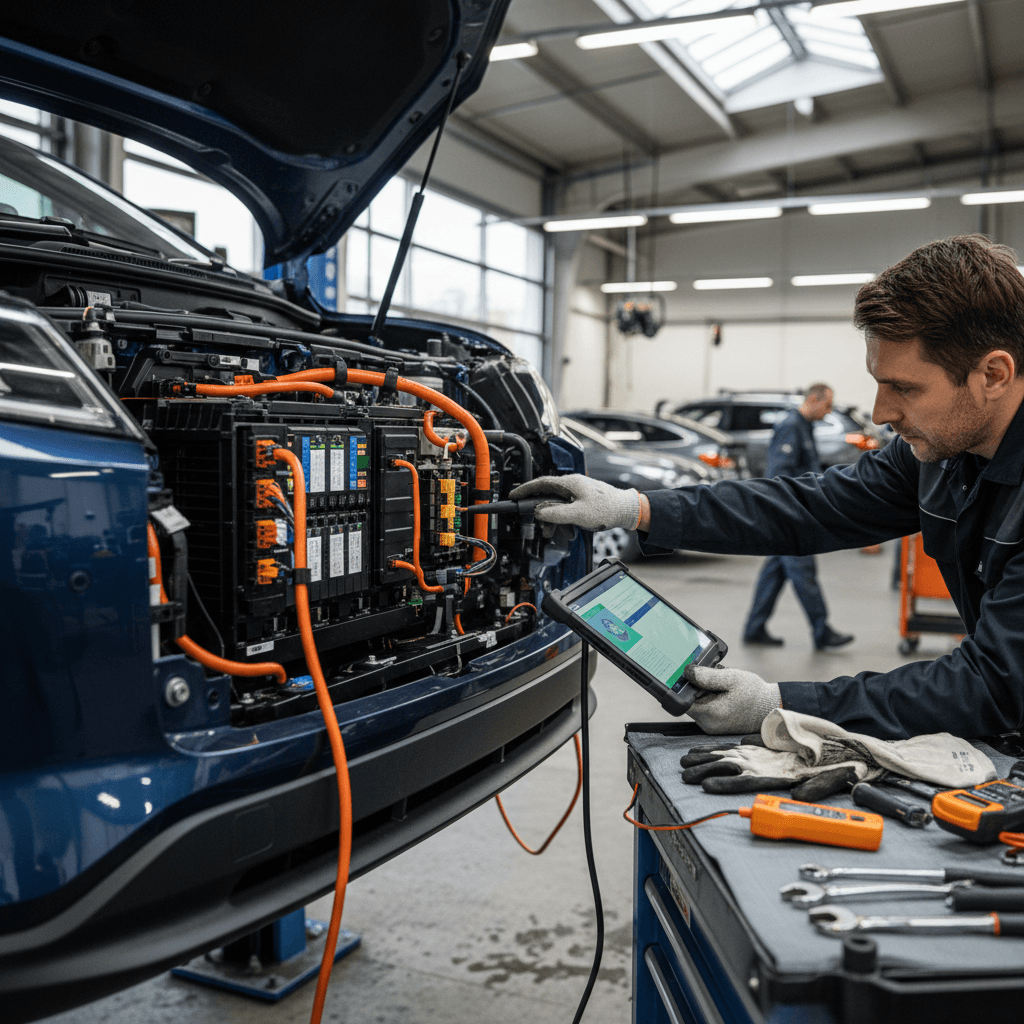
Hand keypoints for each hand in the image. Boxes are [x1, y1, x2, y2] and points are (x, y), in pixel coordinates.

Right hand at [509, 474, 640, 531]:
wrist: (626, 510)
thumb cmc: (606, 509)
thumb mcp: (577, 514)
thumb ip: (555, 514)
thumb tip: (538, 512)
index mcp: (569, 483)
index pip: (541, 483)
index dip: (525, 489)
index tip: (514, 495)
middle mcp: (572, 485)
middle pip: (548, 496)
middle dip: (541, 512)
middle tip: (537, 524)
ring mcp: (578, 492)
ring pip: (557, 504)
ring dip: (553, 519)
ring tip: (552, 532)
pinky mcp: (583, 499)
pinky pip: (566, 508)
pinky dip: (563, 519)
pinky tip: (567, 530)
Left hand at [686, 665, 781, 734]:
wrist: (771, 708)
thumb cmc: (753, 694)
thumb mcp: (731, 678)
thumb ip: (708, 676)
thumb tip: (687, 672)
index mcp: (710, 714)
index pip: (682, 700)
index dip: (684, 686)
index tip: (691, 675)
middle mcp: (708, 724)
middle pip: (689, 701)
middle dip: (697, 687)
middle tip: (713, 677)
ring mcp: (711, 727)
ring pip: (697, 704)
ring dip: (704, 692)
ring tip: (721, 686)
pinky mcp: (716, 726)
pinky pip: (705, 709)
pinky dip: (710, 699)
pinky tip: (723, 693)